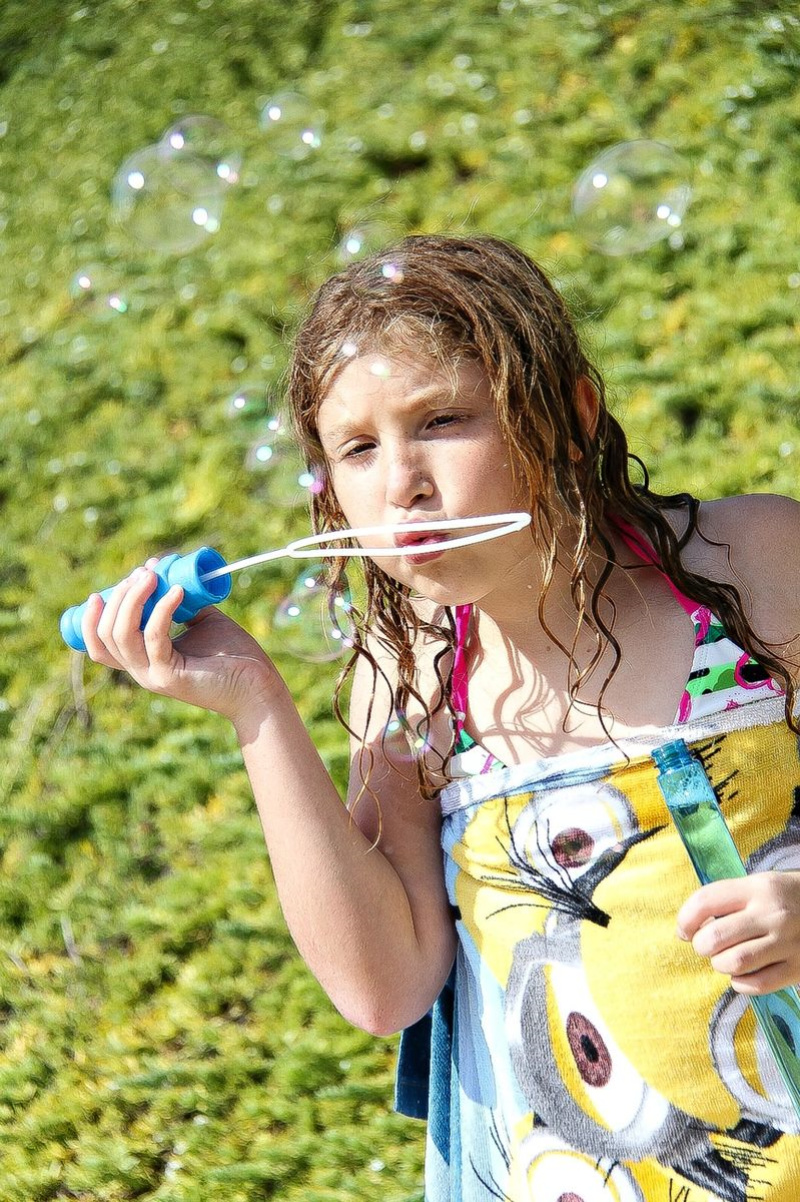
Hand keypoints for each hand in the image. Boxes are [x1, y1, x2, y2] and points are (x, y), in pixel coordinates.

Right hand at [81, 559, 278, 723]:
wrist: (259, 687)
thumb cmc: (234, 656)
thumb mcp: (202, 622)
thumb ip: (184, 605)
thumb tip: (169, 575)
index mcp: (143, 660)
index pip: (99, 645)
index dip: (91, 619)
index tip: (102, 591)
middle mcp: (142, 671)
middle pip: (106, 634)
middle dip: (119, 598)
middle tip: (143, 574)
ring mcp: (153, 675)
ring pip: (121, 636)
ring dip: (132, 600)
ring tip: (152, 576)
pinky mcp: (171, 676)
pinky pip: (155, 637)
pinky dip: (162, 609)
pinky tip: (177, 591)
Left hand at [676, 871, 799, 994]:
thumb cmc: (786, 898)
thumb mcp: (760, 886)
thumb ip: (727, 900)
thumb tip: (688, 928)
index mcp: (758, 888)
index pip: (706, 901)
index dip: (685, 919)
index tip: (683, 930)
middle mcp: (772, 914)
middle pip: (715, 937)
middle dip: (701, 945)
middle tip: (708, 945)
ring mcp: (787, 943)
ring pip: (733, 963)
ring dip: (720, 964)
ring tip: (726, 958)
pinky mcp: (797, 969)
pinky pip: (756, 984)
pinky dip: (741, 983)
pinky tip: (744, 973)